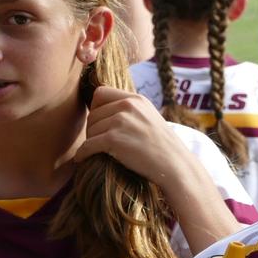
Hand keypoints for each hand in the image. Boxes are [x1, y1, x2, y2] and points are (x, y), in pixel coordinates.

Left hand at [74, 86, 194, 187]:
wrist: (174, 165)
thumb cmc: (163, 147)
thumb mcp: (149, 118)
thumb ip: (131, 111)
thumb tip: (103, 112)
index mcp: (136, 99)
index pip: (101, 93)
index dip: (96, 108)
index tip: (100, 123)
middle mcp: (127, 106)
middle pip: (92, 114)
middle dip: (93, 129)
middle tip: (99, 143)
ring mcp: (120, 121)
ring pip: (89, 130)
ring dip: (90, 143)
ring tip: (97, 152)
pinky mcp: (114, 139)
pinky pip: (87, 145)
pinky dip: (82, 154)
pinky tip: (83, 159)